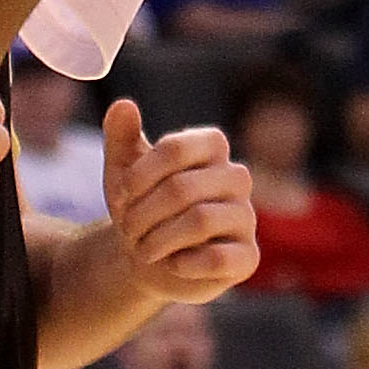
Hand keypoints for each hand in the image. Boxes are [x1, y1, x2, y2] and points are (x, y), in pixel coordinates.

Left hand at [102, 95, 257, 303]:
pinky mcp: (248, 256)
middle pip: (183, 188)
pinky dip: (184, 264)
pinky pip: (218, 258)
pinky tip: (173, 264)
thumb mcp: (122, 172)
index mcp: (212, 147)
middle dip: (143, 214)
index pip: (175, 148)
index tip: (120, 195)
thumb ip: (120, 136)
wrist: (148, 258)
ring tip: (144, 249)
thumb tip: (122, 105)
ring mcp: (246, 217)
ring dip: (158, 239)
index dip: (139, 175)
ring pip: (200, 221)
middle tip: (128, 229)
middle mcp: (236, 177)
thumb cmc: (141, 206)